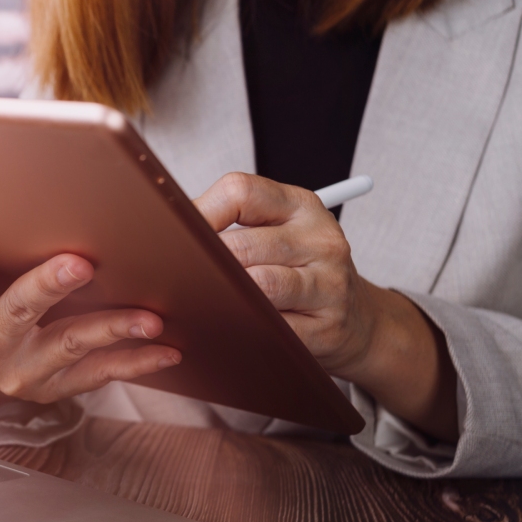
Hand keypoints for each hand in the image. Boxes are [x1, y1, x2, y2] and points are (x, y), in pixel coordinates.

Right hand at [0, 196, 181, 409]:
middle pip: (15, 313)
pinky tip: (167, 347)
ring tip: (149, 316)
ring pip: (69, 346)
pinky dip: (135, 363)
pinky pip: (98, 375)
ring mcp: (22, 370)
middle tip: (81, 262)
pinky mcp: (55, 386)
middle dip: (48, 288)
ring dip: (110, 329)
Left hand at [194, 173, 456, 440]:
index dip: (199, 213)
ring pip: (260, 286)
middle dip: (204, 264)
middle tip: (176, 278)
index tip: (173, 235)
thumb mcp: (276, 233)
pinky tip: (228, 329)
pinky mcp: (327, 328)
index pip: (241, 191)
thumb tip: (165, 229)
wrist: (356, 321)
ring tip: (200, 303)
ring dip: (223, 297)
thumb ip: (231, 223)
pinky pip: (273, 328)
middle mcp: (321, 239)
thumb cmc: (297, 271)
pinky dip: (244, 330)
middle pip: (243, 244)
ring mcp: (330, 284)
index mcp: (301, 206)